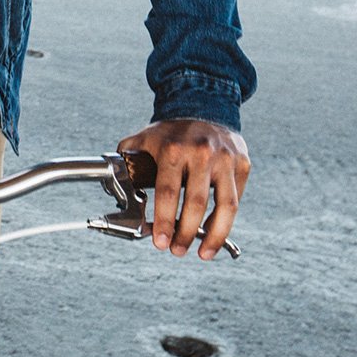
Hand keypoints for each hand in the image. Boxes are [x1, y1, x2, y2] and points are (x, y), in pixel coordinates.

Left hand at [118, 118, 249, 259]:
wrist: (202, 104)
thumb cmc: (170, 131)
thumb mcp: (144, 138)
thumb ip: (128, 160)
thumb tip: (114, 183)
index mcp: (173, 149)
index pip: (167, 193)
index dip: (164, 222)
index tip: (160, 242)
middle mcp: (201, 153)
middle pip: (195, 205)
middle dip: (185, 234)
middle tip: (177, 251)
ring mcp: (225, 159)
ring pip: (225, 207)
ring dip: (213, 236)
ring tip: (203, 253)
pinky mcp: (242, 164)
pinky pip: (236, 198)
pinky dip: (227, 220)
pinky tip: (216, 233)